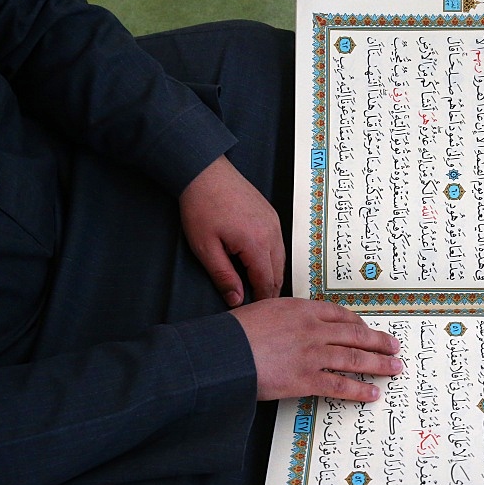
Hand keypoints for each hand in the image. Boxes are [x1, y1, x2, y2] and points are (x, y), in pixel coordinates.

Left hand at [179, 154, 283, 305]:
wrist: (204, 172)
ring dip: (273, 275)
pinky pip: (279, 243)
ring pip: (281, 258)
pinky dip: (273, 258)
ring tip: (263, 289)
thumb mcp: (206, 248)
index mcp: (257, 244)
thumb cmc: (202, 205)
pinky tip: (263, 264)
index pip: (266, 282)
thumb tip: (236, 299)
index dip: (262, 300)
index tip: (258, 312)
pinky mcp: (271, 214)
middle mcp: (272, 233)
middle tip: (262, 306)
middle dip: (271, 290)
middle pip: (278, 272)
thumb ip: (224, 276)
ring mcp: (274, 222)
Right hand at [230, 298, 401, 401]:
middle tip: (395, 347)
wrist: (223, 352)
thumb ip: (284, 318)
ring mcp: (312, 354)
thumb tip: (291, 325)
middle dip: (379, 342)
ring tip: (395, 368)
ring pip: (355, 359)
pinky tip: (373, 393)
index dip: (358, 324)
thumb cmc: (235, 333)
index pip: (339, 314)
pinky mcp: (306, 379)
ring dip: (379, 365)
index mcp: (302, 309)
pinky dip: (360, 390)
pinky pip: (340, 385)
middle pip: (355, 335)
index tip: (367, 330)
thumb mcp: (263, 312)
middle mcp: (313, 329)